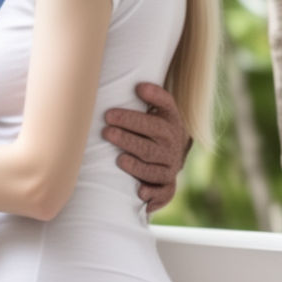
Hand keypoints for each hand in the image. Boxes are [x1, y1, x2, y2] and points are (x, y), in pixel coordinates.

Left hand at [103, 82, 190, 212]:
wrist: (176, 148)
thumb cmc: (158, 123)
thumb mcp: (162, 107)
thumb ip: (155, 95)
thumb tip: (140, 86)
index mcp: (170, 126)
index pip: (151, 123)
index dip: (130, 119)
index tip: (108, 114)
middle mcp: (171, 148)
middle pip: (148, 147)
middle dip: (126, 140)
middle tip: (106, 132)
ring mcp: (169, 168)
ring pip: (152, 170)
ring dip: (135, 166)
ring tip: (119, 160)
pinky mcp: (167, 185)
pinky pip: (164, 193)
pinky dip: (153, 195)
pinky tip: (140, 193)